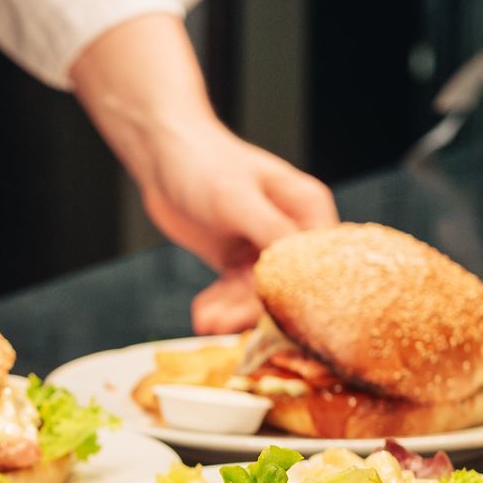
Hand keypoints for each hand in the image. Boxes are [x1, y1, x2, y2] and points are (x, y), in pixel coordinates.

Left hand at [137, 120, 337, 331]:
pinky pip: (235, 293)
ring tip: (205, 323)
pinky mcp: (238, 259)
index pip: (319, 265)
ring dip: (231, 313)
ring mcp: (264, 248)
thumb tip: (304, 270)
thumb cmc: (204, 164)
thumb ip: (272, 231)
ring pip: (257, 295)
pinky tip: (201, 314)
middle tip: (222, 326)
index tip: (276, 323)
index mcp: (308, 210)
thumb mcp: (238, 198)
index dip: (302, 298)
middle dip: (255, 311)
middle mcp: (292, 232)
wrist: (162, 156)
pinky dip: (219, 306)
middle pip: (287, 287)